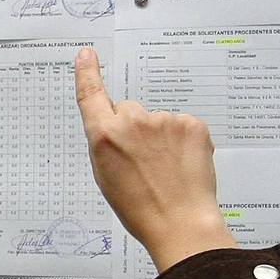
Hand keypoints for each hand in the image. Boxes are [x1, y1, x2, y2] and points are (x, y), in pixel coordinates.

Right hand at [73, 46, 236, 271]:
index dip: (87, 72)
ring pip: (158, 121)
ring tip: (166, 170)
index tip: (87, 54)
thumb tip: (114, 127)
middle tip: (144, 162)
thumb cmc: (140, 208)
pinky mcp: (191, 124)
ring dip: (161, 138)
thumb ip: (105, 144)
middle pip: (129, 110)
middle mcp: (132, 121)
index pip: (91, 94)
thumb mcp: (105, 177)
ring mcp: (164, 120)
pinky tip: (183, 166)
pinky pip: (182, 126)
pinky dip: (183, 142)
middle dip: (134, 128)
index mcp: (104, 136)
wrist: (180, 224)